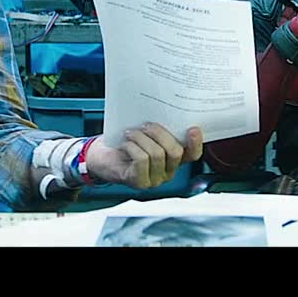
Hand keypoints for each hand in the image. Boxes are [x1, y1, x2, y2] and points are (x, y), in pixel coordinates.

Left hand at [85, 123, 203, 189]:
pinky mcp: (139, 182)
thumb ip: (159, 130)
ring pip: (157, 155)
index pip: (192, 155)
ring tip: (131, 132)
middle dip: (160, 134)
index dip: (196, 143)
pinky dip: (133, 147)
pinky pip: (142, 161)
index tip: (192, 128)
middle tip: (146, 125)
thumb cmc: (124, 143)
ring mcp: (154, 179)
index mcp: (173, 160)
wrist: (101, 156)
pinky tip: (126, 143)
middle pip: (175, 152)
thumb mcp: (146, 134)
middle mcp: (167, 172)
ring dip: (142, 139)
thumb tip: (166, 114)